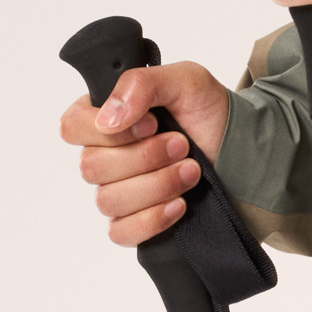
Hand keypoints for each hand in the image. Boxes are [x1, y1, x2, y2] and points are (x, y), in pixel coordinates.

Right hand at [60, 62, 229, 246]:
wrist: (240, 147)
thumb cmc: (207, 111)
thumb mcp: (186, 79)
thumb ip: (142, 83)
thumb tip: (108, 118)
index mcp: (106, 116)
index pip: (72, 126)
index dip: (106, 129)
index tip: (150, 123)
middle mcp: (104, 154)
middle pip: (91, 167)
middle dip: (146, 156)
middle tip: (183, 144)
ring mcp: (116, 190)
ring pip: (108, 200)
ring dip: (157, 184)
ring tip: (192, 170)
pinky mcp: (131, 220)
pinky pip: (120, 233)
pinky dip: (152, 219)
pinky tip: (179, 204)